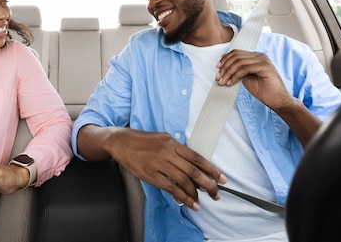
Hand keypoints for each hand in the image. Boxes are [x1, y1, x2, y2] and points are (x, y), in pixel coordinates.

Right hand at [101, 127, 225, 210]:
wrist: (120, 141)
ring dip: (195, 193)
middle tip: (216, 193)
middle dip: (208, 184)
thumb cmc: (140, 140)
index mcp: (172, 142)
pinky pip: (170, 188)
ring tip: (202, 201)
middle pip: (193, 170)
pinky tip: (189, 202)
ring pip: (183, 180)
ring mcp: (158, 164)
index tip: (221, 178)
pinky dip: (182, 197)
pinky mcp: (150, 174)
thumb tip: (191, 162)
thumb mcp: (161, 138)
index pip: (196, 157)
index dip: (211, 168)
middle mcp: (167, 152)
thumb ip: (175, 149)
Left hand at [216, 49, 321, 145]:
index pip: (237, 53)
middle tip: (218, 77)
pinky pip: (245, 69)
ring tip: (222, 81)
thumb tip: (224, 68)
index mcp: (256, 57)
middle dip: (225, 67)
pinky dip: (235, 76)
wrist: (278, 101)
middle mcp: (260, 56)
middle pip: (236, 56)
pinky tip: (230, 83)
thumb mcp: (247, 78)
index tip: (217, 68)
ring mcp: (264, 60)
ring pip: (239, 62)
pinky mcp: (265, 67)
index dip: (225, 59)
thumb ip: (238, 71)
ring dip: (228, 72)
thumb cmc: (264, 91)